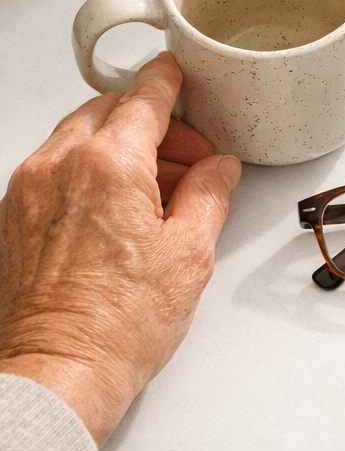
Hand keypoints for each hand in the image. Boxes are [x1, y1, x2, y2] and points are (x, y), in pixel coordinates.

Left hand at [0, 54, 241, 445]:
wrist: (58, 374)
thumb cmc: (117, 325)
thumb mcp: (190, 253)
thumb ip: (209, 194)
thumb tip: (218, 170)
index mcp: (109, 166)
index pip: (144, 98)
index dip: (168, 82)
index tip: (177, 76)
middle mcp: (59, 167)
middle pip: (108, 111)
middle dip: (151, 123)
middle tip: (186, 159)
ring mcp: (28, 191)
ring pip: (78, 137)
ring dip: (120, 147)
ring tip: (156, 193)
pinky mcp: (12, 218)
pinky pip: (54, 169)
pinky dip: (88, 172)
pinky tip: (117, 212)